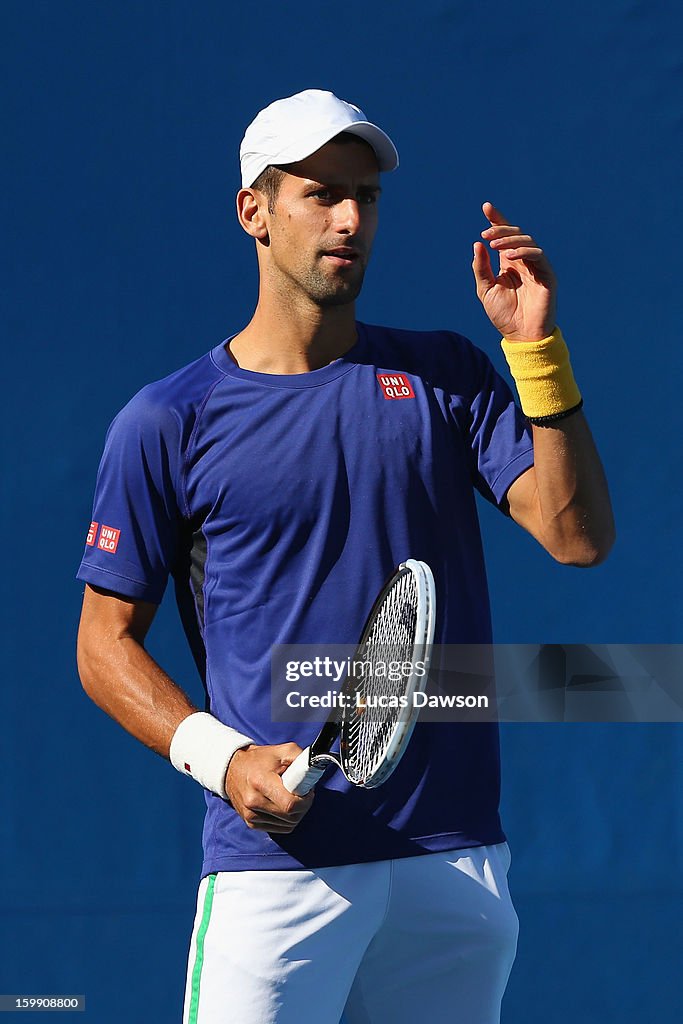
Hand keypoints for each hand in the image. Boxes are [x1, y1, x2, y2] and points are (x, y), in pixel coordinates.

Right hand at [225, 743, 313, 832]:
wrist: (233, 769)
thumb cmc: (259, 760)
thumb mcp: (282, 751)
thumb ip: (301, 758)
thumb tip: (315, 770)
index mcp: (261, 782)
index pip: (290, 804)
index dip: (305, 799)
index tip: (307, 790)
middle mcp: (253, 801)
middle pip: (291, 816)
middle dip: (303, 805)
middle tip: (302, 792)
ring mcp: (251, 815)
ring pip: (288, 825)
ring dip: (296, 813)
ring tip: (291, 797)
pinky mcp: (251, 823)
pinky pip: (280, 829)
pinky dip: (286, 819)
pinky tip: (283, 805)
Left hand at [472, 201, 556, 340]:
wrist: (520, 336)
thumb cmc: (503, 315)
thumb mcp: (485, 290)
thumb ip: (481, 268)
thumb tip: (477, 245)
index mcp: (509, 263)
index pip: (505, 236)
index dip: (497, 220)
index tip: (486, 207)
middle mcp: (524, 261)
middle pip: (516, 234)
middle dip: (501, 229)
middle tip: (486, 234)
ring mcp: (537, 267)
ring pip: (527, 241)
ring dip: (510, 240)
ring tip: (494, 245)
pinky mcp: (547, 275)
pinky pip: (538, 256)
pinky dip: (524, 252)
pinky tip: (510, 256)